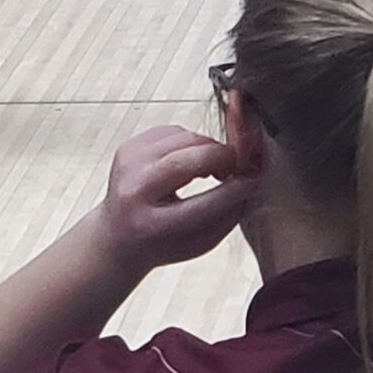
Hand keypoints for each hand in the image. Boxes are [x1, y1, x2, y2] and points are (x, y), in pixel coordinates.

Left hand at [95, 125, 255, 271]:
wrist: (119, 236)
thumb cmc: (165, 242)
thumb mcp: (200, 241)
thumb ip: (230, 212)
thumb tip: (254, 176)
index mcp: (153, 226)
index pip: (205, 203)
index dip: (237, 188)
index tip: (254, 180)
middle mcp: (134, 193)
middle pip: (189, 162)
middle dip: (223, 158)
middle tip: (235, 167)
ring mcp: (127, 166)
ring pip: (183, 139)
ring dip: (209, 148)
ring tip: (215, 167)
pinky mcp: (127, 148)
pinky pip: (172, 131)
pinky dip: (191, 141)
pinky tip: (193, 160)